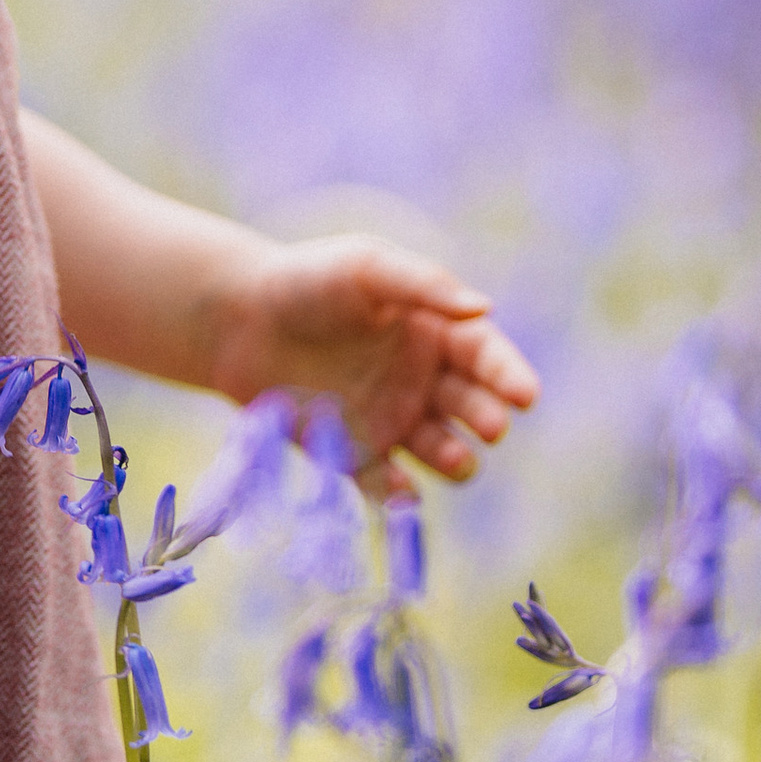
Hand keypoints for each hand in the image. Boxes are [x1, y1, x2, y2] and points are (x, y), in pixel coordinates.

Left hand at [205, 238, 537, 489]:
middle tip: (491, 425)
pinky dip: (396, 494)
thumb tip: (484, 310)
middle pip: (472, 408)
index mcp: (434, 333)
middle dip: (487, 417)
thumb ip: (424, 285)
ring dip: (454, 459)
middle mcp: (422, 382)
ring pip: (442, 453)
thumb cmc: (305, 281)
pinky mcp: (353, 455)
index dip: (509, 375)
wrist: (235, 319)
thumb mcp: (367, 267)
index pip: (486, 357)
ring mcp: (391, 421)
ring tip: (453, 457)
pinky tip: (399, 492)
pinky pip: (384, 484)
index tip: (526, 395)